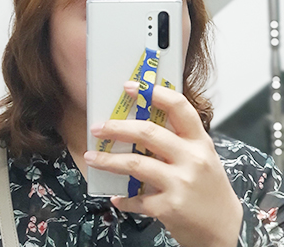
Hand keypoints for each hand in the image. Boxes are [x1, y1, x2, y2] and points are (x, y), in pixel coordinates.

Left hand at [84, 84, 242, 246]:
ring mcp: (181, 184)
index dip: (154, 93)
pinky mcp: (170, 208)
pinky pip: (137, 199)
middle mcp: (192, 159)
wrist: (225, 230)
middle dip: (117, 128)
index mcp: (199, 141)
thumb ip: (177, 140)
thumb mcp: (202, 157)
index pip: (179, 107)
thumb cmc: (209, 188)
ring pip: (136, 164)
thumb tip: (138, 124)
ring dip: (108, 160)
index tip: (129, 86)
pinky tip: (116, 196)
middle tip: (97, 128)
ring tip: (91, 157)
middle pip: (148, 133)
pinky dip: (123, 197)